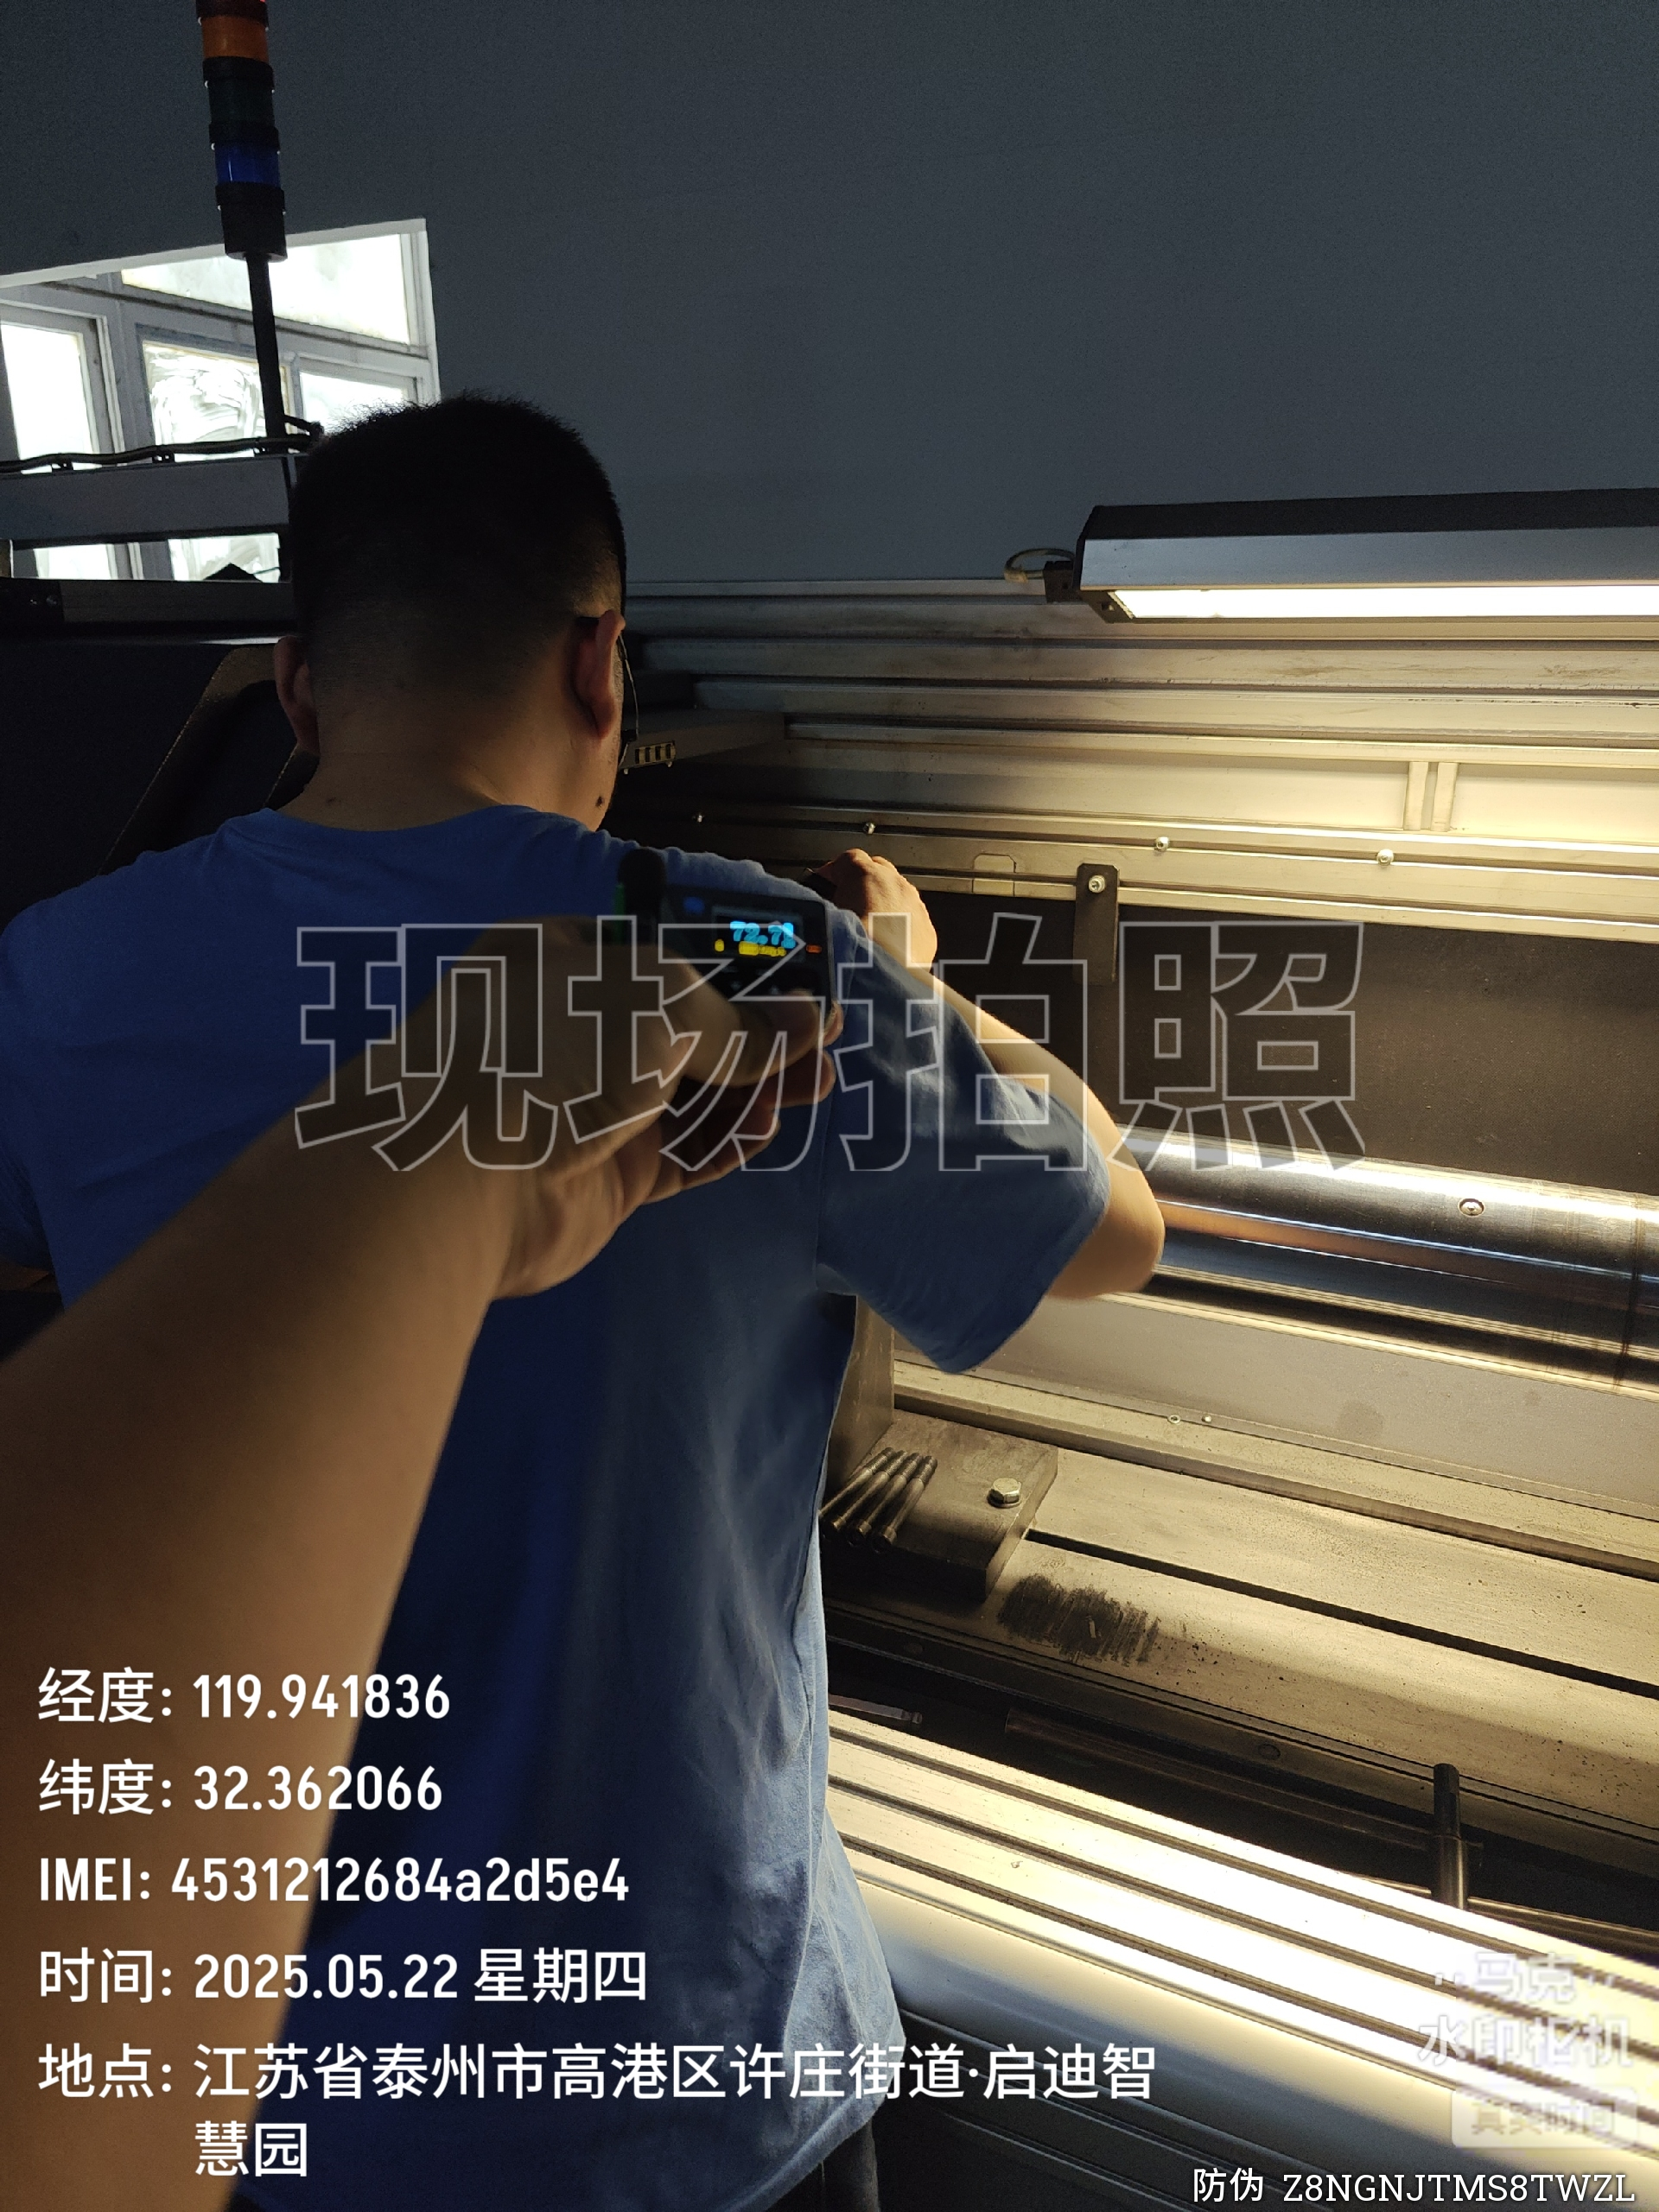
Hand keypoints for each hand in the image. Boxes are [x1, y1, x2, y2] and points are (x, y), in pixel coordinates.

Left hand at [469, 919, 839, 1297]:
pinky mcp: (603, 1174)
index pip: (664, 953)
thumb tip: (808, 1018)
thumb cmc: (555, 1050)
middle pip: (685, 1028)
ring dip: (752, 1090)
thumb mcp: (661, 1006)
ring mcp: (587, 1104)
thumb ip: (740, 1021)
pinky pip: (678, 1154)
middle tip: (822, 1046)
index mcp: (566, 958)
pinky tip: (762, 1133)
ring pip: (689, 1095)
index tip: (801, 983)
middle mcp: (574, 1028)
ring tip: (812, 1087)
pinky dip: (723, 1144)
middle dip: (758, 1036)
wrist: (462, 1173)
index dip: (738, 968)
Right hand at [812, 849, 937, 969]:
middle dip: (863, 884)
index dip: (836, 873)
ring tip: (867, 929)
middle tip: (848, 904)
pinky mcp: (927, 930)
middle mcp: (895, 884)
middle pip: (879, 871)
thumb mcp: (821, 915)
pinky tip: (887, 945)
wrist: (882, 977)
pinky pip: (914, 919)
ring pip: (898, 894)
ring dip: (884, 905)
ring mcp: (914, 905)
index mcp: (866, 874)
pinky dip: (901, 927)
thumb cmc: (851, 947)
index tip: (827, 886)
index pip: (850, 859)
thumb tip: (811, 901)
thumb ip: (819, 900)